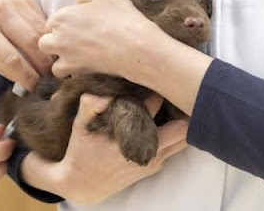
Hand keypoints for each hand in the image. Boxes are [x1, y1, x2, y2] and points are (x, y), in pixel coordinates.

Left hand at [0, 0, 53, 90]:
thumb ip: (2, 66)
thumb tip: (28, 83)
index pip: (11, 59)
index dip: (27, 76)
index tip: (36, 88)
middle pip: (31, 44)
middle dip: (43, 65)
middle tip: (48, 78)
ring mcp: (15, 3)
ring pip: (42, 33)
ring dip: (50, 52)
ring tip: (51, 65)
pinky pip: (44, 22)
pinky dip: (48, 37)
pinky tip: (47, 47)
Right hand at [21, 94, 188, 204]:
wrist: (83, 184)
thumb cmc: (81, 150)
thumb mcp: (80, 126)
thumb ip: (90, 106)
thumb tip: (98, 93)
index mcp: (130, 138)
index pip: (155, 106)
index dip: (157, 90)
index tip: (157, 78)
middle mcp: (147, 152)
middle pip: (182, 128)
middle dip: (182, 109)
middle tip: (177, 90)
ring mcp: (154, 160)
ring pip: (183, 139)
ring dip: (182, 121)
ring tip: (176, 103)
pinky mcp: (155, 166)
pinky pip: (175, 147)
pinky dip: (176, 132)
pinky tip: (168, 119)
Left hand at [39, 0, 159, 80]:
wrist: (135, 46)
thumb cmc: (122, 18)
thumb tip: (79, 1)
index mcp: (62, 16)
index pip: (52, 22)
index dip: (63, 25)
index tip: (76, 28)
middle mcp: (58, 36)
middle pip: (45, 41)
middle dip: (56, 42)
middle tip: (73, 43)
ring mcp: (65, 56)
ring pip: (51, 60)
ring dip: (60, 59)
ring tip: (76, 58)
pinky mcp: (74, 71)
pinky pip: (62, 74)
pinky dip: (69, 73)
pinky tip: (81, 68)